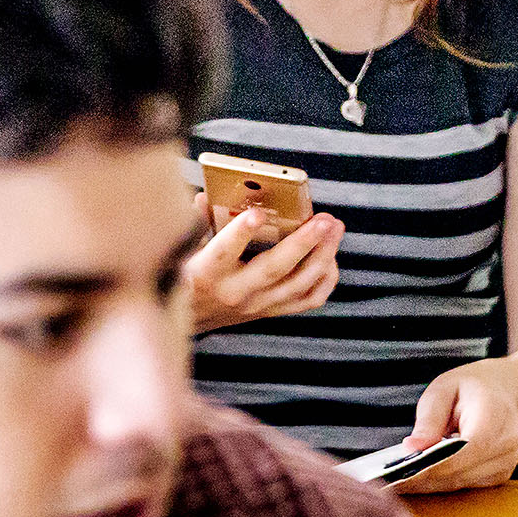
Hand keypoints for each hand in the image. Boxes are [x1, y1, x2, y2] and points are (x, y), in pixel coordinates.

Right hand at [185, 198, 341, 332]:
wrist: (189, 319)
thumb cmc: (187, 274)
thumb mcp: (183, 248)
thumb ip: (196, 222)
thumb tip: (206, 197)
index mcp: (206, 273)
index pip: (223, 252)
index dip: (240, 233)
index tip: (257, 214)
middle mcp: (234, 293)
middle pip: (274, 269)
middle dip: (303, 243)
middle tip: (324, 219)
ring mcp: (256, 306)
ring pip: (298, 284)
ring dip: (323, 256)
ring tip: (335, 228)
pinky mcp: (271, 312)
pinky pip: (307, 300)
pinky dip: (325, 280)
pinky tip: (331, 257)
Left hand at [394, 369, 517, 493]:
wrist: (501, 392)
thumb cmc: (470, 388)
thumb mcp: (443, 390)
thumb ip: (429, 420)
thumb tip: (411, 449)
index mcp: (494, 418)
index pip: (460, 454)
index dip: (428, 468)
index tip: (397, 476)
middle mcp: (506, 446)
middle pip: (458, 474)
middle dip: (421, 479)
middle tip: (387, 482)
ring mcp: (506, 464)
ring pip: (459, 484)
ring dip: (429, 484)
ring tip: (398, 480)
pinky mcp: (500, 476)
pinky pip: (466, 485)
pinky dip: (442, 482)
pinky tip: (421, 476)